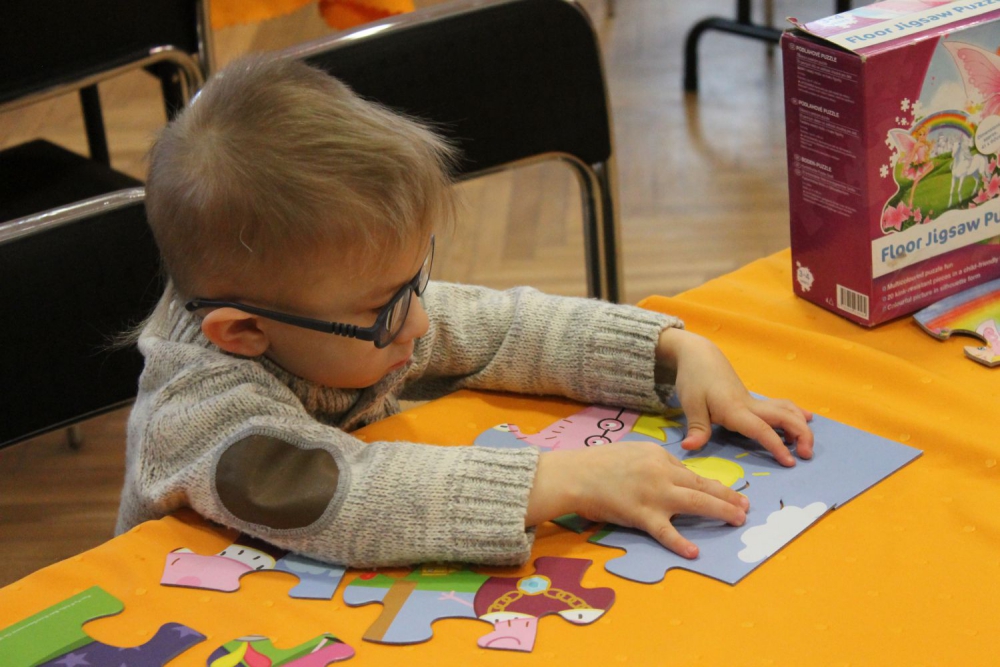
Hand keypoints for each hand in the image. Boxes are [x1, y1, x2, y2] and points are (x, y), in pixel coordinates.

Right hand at [526, 443, 748, 558]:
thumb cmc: (598, 464)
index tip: (728, 492)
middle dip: (728, 496)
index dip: (713, 484)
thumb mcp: (632, 453)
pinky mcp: (641, 515)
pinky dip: (680, 542)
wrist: (575, 474)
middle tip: (746, 506)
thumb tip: (674, 477)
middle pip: (702, 485)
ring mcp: (654, 494)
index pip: (691, 472)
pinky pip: (665, 531)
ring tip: (737, 519)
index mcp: (659, 457)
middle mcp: (662, 473)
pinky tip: (694, 551)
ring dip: (720, 510)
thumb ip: (654, 464)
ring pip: (695, 502)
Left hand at [656, 328, 813, 466]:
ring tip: (805, 446)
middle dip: (801, 434)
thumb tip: (688, 447)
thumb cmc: (695, 379)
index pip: (761, 429)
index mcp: (735, 409)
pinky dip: (795, 414)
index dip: (776, 446)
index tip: (790, 462)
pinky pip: (780, 406)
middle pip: (785, 417)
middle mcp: (750, 405)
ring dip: (800, 425)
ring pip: (786, 410)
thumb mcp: (691, 403)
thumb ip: (696, 428)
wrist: (700, 356)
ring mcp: (754, 402)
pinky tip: (805, 420)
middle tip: (806, 455)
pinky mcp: (754, 401)